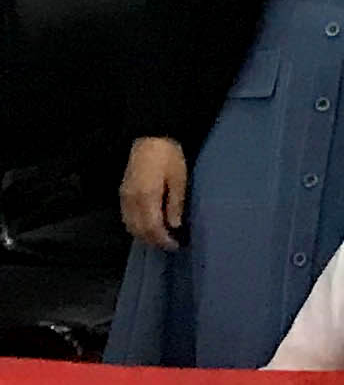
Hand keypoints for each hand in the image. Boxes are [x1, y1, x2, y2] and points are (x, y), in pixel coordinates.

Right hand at [120, 136, 187, 250]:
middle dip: (153, 241)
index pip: (151, 227)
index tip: (175, 245)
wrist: (151, 138)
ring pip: (129, 225)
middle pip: (138, 229)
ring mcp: (124, 196)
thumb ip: (175, 204)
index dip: (162, 239)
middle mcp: (131, 199)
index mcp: (146, 196)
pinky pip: (126, 217)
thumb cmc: (170, 157)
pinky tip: (149, 227)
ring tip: (161, 239)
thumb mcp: (179, 179)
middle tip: (170, 245)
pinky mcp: (122, 193)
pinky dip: (136, 226)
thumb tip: (174, 226)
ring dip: (143, 236)